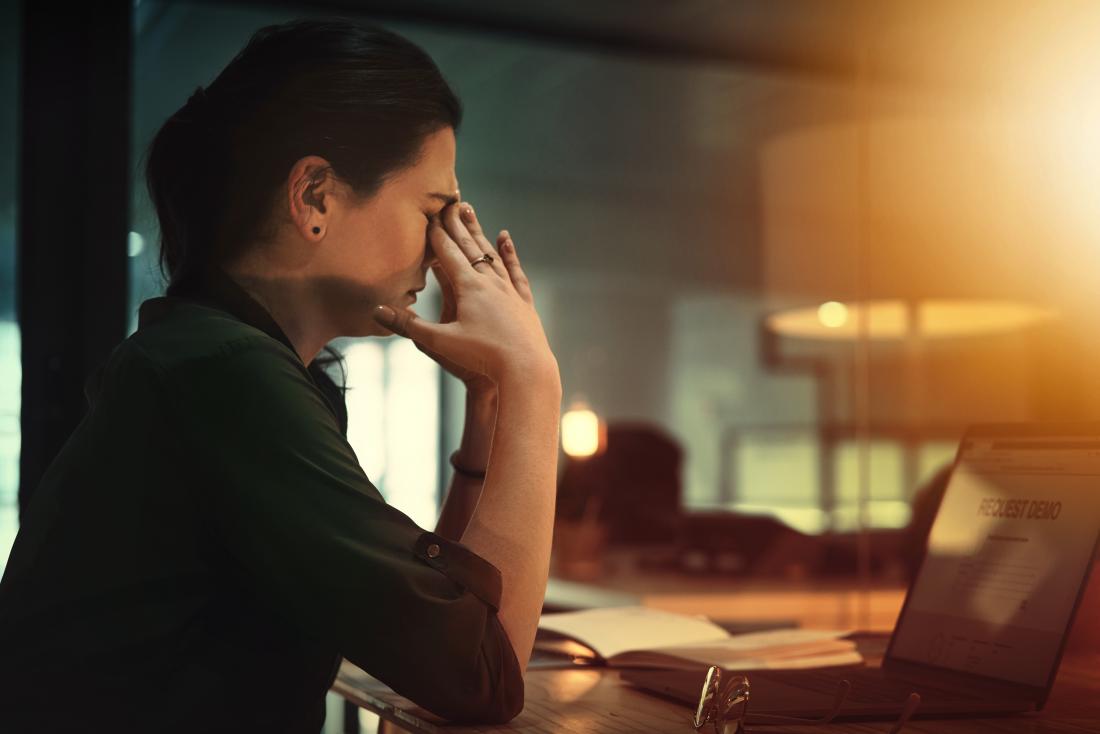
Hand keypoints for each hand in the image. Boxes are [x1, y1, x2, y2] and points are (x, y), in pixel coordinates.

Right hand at [373, 201, 557, 387]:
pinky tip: (505, 238)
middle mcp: (490, 283)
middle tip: (447, 201)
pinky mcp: (523, 302)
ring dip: (478, 232)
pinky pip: (514, 271)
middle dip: (455, 223)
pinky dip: (509, 253)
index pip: (447, 253)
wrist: (526, 371)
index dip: (435, 233)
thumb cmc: (482, 358)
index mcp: (469, 288)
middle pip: (469, 246)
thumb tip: (376, 311)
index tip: (427, 213)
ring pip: (491, 254)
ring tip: (470, 211)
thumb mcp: (441, 343)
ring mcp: (509, 290)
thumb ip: (408, 326)